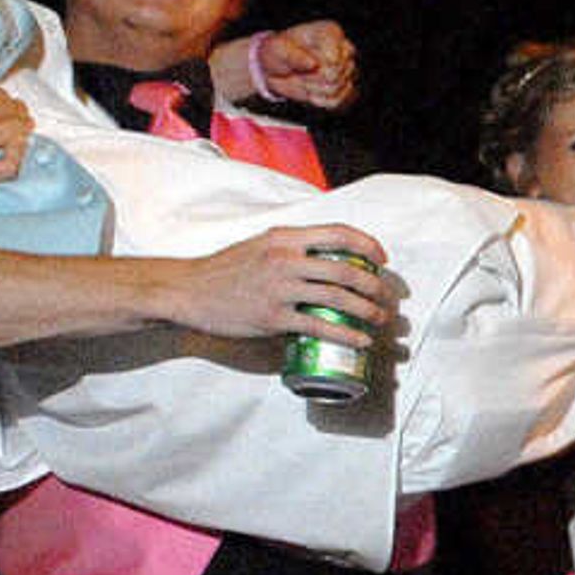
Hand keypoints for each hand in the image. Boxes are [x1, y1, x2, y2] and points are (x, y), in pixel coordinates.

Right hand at [162, 223, 395, 341]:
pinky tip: (360, 341)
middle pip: (346, 270)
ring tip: (379, 319)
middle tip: (386, 298)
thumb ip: (290, 248)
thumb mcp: (260, 245)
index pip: (338, 233)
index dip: (368, 245)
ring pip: (338, 299)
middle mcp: (285, 259)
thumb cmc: (225, 270)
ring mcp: (279, 289)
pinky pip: (320, 327)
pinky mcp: (273, 317)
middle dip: (375, 286)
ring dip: (367, 311)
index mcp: (284, 237)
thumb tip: (325, 259)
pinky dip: (346, 335)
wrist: (188, 291)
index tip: (381, 259)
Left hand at [225, 19, 359, 110]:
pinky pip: (338, 102)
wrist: (276, 67)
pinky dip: (319, 101)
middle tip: (296, 72)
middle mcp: (345, 49)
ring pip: (334, 90)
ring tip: (301, 80)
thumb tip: (313, 64)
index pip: (334, 57)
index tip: (306, 63)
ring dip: (311, 90)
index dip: (318, 66)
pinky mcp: (348, 89)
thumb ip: (295, 56)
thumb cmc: (278, 52)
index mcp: (330, 32)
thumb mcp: (277, 49)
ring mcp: (349, 70)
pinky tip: (311, 91)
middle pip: (333, 76)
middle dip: (309, 79)